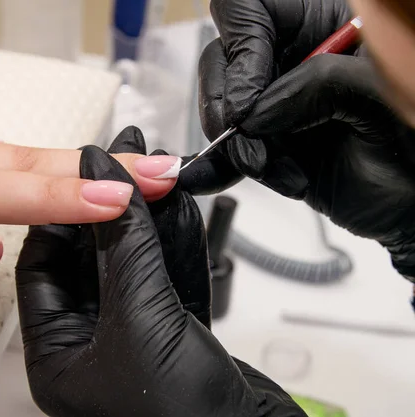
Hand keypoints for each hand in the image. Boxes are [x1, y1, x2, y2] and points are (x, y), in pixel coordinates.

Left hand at [16, 131, 305, 415]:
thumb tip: (104, 176)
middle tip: (131, 159)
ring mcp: (137, 338)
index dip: (66, 212)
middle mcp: (92, 344)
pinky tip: (183, 210)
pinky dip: (179, 243)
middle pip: (94, 257)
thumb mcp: (140, 318)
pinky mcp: (179, 335)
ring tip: (160, 172)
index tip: (89, 172)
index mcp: (58, 353)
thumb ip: (125, 243)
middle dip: (115, 207)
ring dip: (151, 218)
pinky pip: (171, 277)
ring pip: (138, 262)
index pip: (45, 263)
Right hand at [183, 0, 414, 279]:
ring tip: (273, 170)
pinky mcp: (269, 140)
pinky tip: (246, 179)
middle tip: (248, 145)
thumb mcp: (381, 96)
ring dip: (234, 145)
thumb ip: (320, 86)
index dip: (241, 47)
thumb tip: (253, 112)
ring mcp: (278, 101)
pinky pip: (228, 146)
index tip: (246, 103)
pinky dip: (224, 167)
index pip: (255, 8)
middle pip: (225, 57)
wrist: (412, 204)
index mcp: (326, 24)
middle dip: (227, 105)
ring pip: (221, 106)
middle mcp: (294, 57)